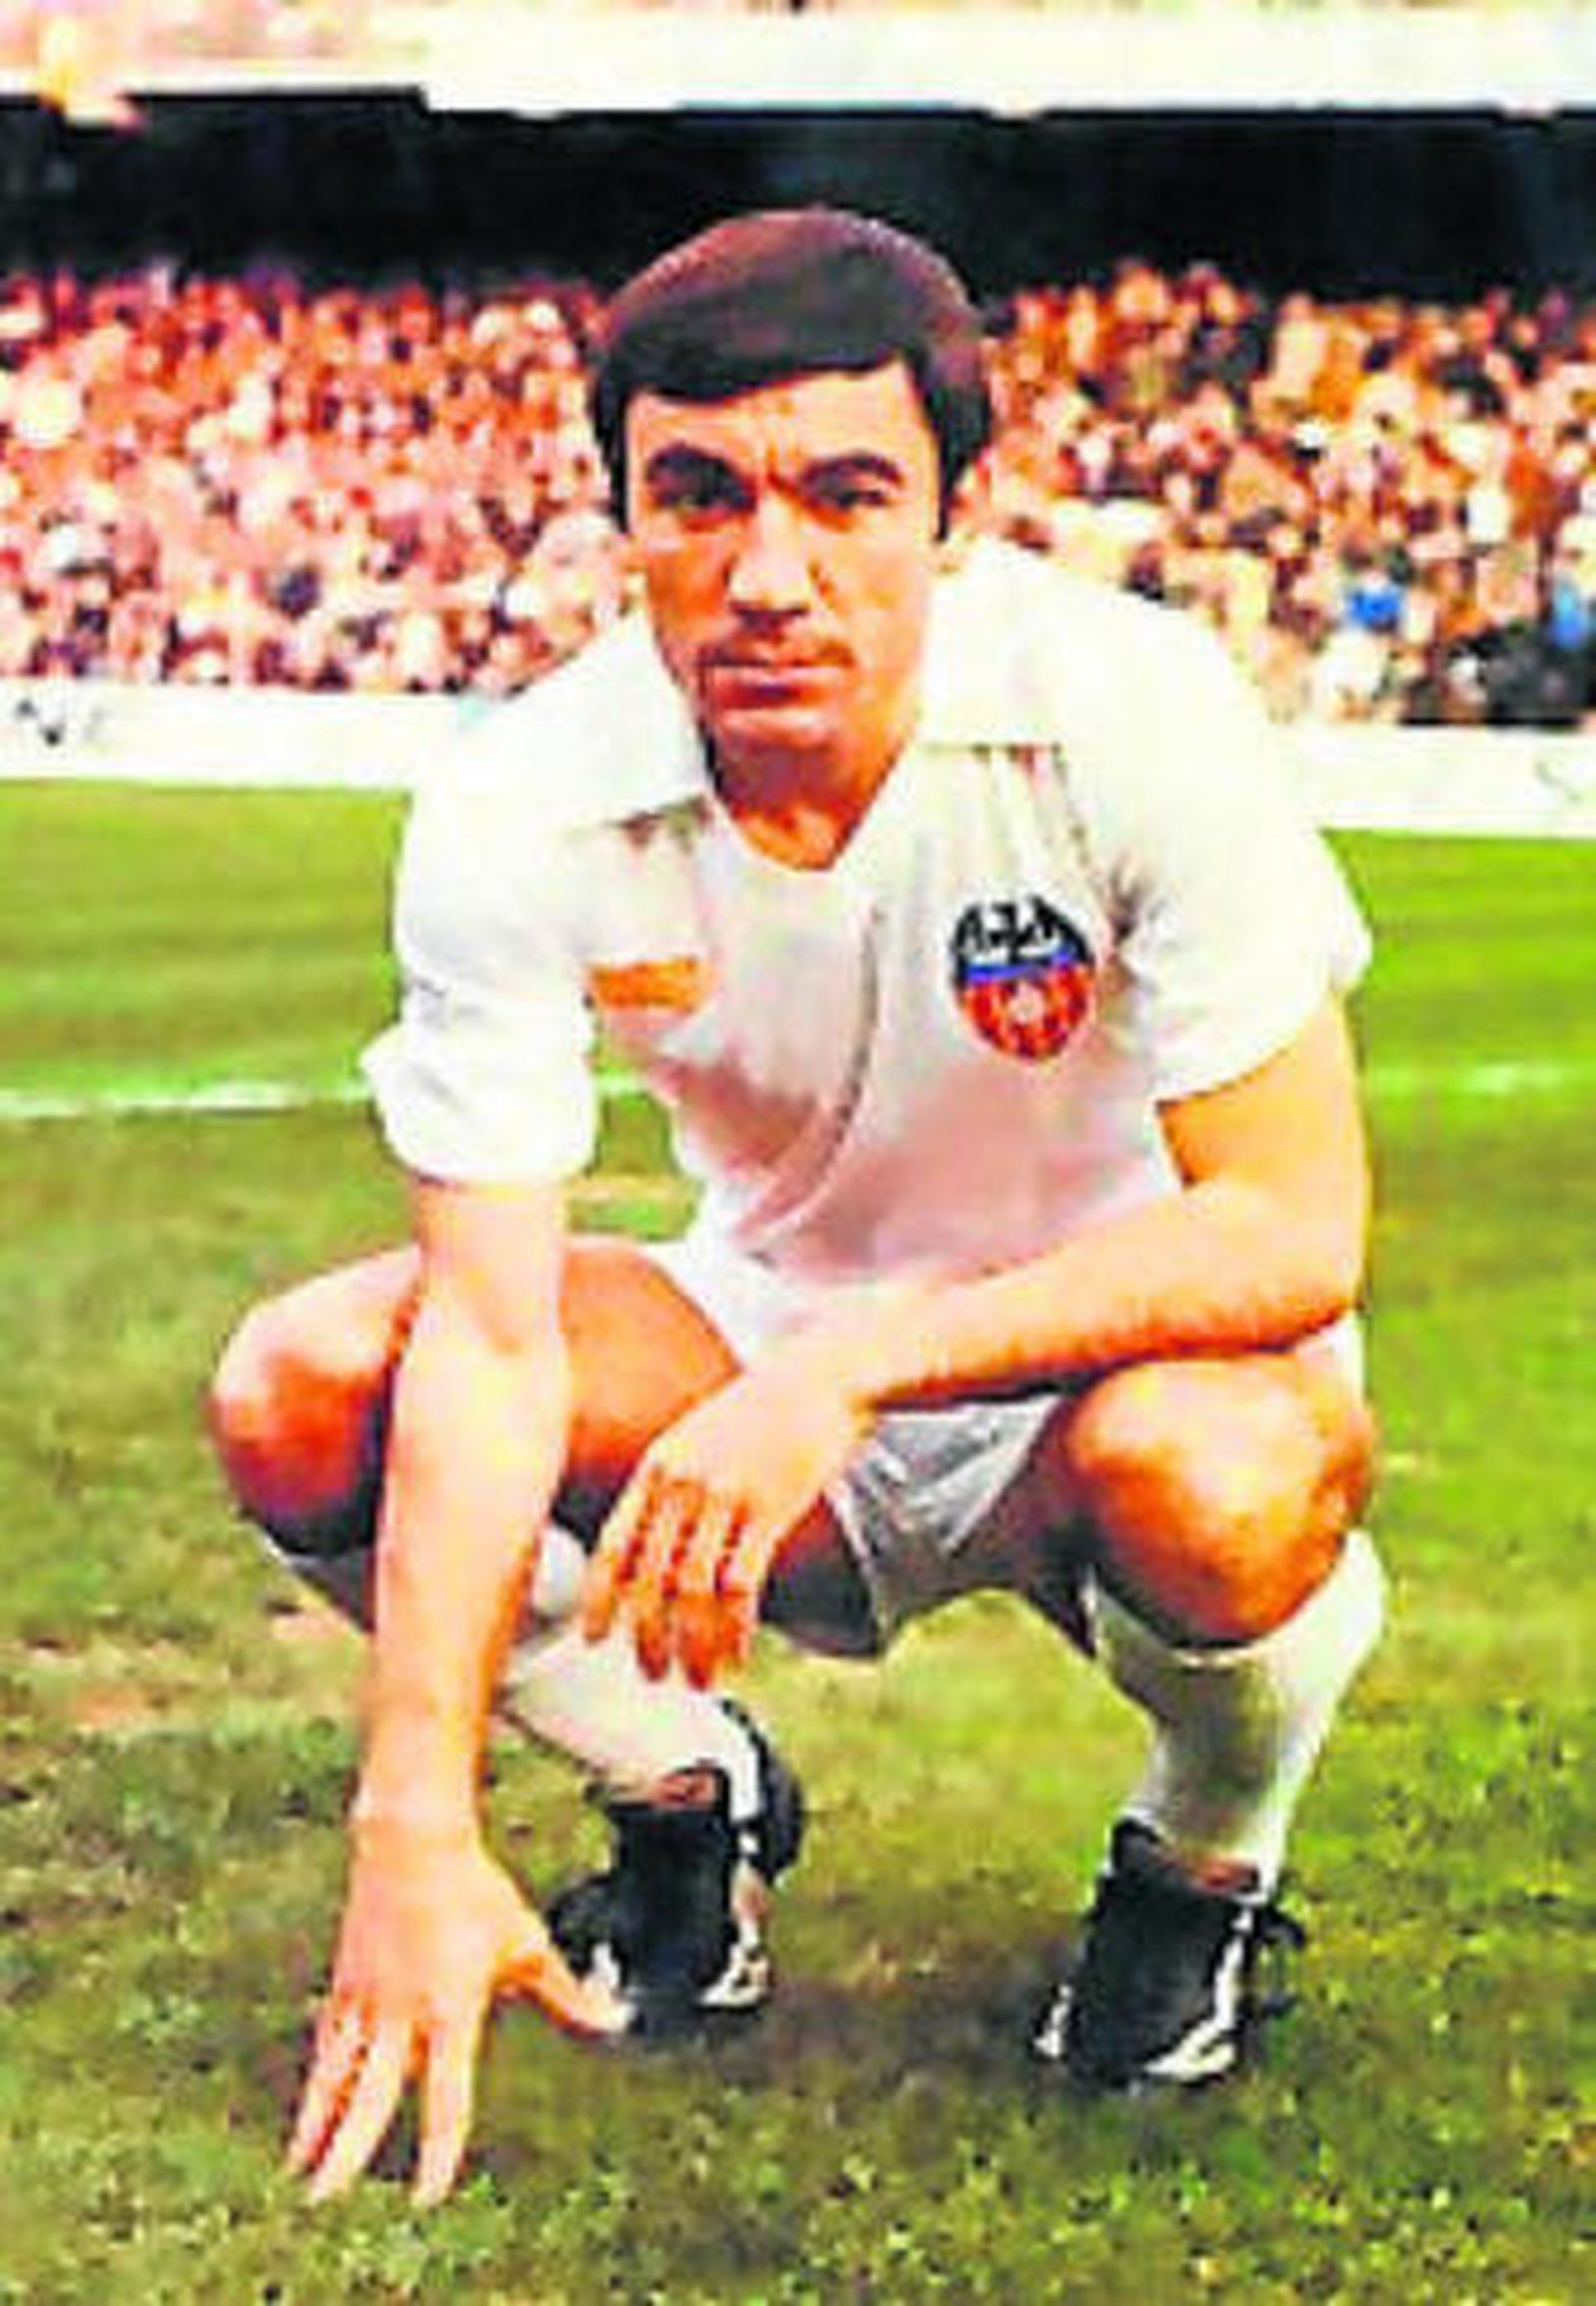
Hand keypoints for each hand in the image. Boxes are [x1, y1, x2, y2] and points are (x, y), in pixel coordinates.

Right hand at [286, 1820, 620, 2207]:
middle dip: (349, 2151)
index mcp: (451, 2010)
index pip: (446, 2097)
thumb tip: (613, 2020)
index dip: (439, 2151)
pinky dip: (318, 2078)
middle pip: (372, 2095)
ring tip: (300, 2170)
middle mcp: (402, 2012)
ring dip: (318, 2125)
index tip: (428, 2194)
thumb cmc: (475, 1891)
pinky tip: (310, 2105)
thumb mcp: (526, 1942)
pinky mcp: (347, 1980)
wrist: (413, 1841)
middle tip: (324, 2198)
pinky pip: (329, 2042)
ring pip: (337, 2075)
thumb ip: (565, 1992)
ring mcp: (367, 1997)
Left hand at [581, 1348, 872, 1686]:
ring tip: (696, 1679)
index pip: (614, 1545)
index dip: (601, 1599)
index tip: (594, 1639)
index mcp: (659, 1465)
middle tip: (651, 1675)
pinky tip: (739, 1655)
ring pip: (692, 1592)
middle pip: (649, 1578)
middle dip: (646, 1637)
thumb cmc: (763, 1409)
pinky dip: (735, 1631)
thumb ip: (670, 1480)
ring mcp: (726, 1496)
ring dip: (692, 1646)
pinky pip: (741, 1586)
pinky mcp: (770, 1509)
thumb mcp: (698, 1434)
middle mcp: (684, 1483)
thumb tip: (650, 1537)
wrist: (822, 1376)